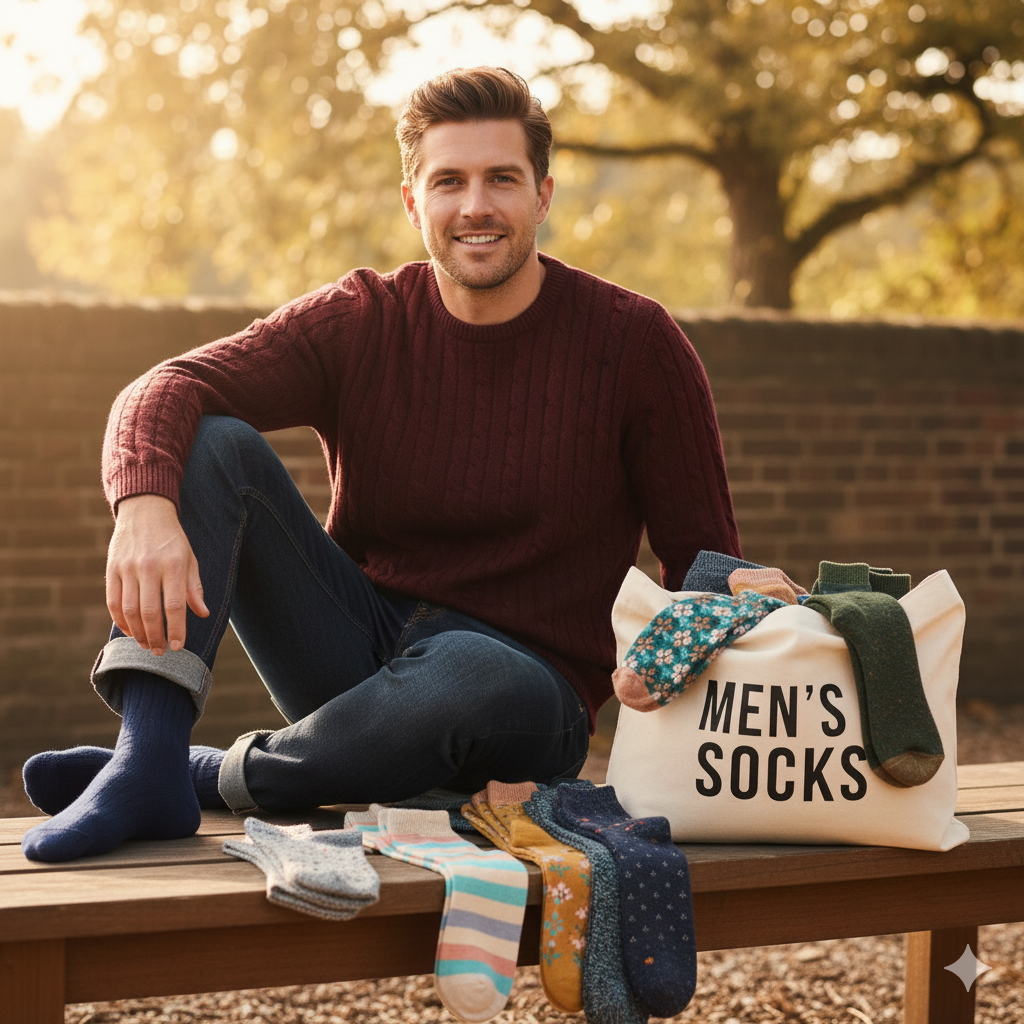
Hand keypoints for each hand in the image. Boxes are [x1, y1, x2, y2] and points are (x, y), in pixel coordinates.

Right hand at [105, 494, 208, 655]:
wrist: (145, 511)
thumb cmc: (173, 539)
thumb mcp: (190, 558)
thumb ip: (195, 588)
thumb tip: (202, 613)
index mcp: (174, 565)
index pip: (175, 606)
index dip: (176, 630)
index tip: (178, 647)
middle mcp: (149, 567)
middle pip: (150, 612)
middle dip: (156, 638)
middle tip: (161, 652)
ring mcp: (128, 568)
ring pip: (129, 610)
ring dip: (138, 633)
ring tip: (146, 645)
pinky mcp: (111, 568)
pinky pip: (113, 601)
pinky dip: (120, 620)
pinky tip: (129, 630)